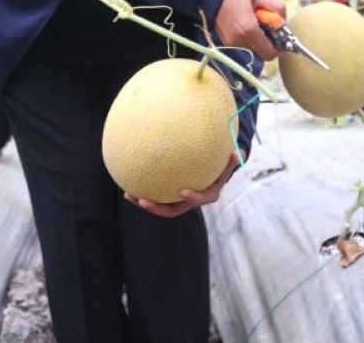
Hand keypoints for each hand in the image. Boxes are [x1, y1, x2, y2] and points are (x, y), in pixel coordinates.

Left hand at [125, 151, 239, 217]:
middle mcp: (189, 201)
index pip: (200, 199)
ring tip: (129, 195)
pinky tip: (127, 187)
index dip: (192, 198)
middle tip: (144, 201)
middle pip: (173, 210)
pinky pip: (155, 195)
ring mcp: (177, 200)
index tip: (183, 191)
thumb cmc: (219, 166)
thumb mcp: (227, 164)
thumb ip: (231, 160)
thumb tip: (236, 153)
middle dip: (158, 208)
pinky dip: (141, 192)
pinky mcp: (168, 196)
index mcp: (206, 195)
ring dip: (144, 202)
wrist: (210, 173)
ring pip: (160, 205)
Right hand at [214, 0, 284, 59]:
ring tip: (255, 19)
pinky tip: (246, 21)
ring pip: (253, 48)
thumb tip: (285, 23)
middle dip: (269, 40)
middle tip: (268, 23)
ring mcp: (230, 42)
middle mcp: (239, 41)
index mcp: (248, 30)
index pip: (270, 53)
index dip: (279, 47)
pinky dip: (249, 36)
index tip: (282, 36)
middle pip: (262, 51)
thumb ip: (277, 9)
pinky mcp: (225, 41)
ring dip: (259, 37)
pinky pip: (244, 43)